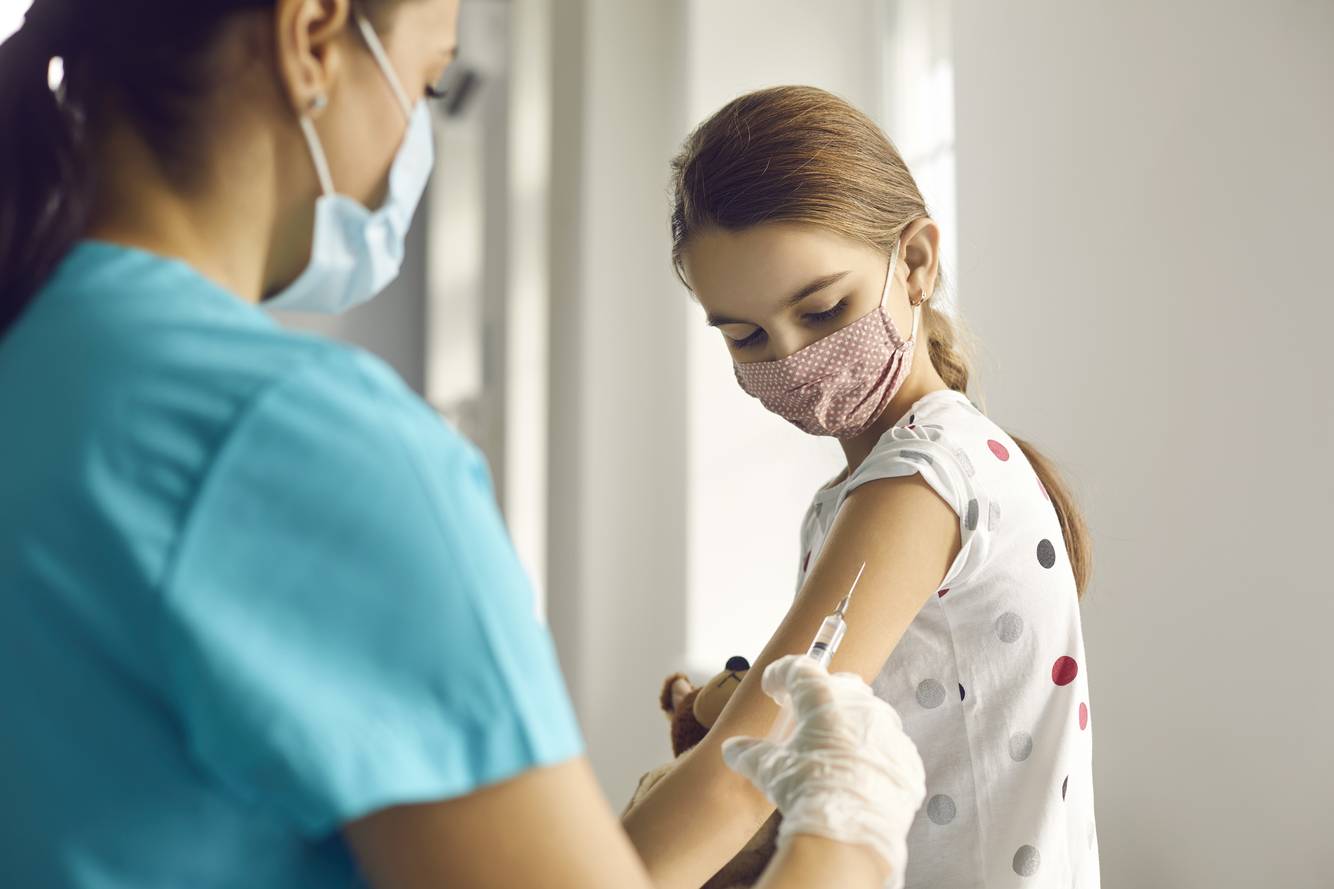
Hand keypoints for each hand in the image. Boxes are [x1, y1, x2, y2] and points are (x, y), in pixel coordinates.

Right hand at [721, 655, 925, 888]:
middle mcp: (862, 708)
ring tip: (831, 749)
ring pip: (869, 715)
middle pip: (841, 685)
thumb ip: (750, 753)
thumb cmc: (808, 793)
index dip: (782, 674)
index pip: (801, 670)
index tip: (772, 685)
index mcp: (825, 701)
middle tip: (802, 714)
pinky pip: (887, 747)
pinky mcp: (907, 760)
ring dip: (849, 724)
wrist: (851, 836)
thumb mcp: (769, 770)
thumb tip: (732, 749)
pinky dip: (871, 753)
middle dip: (821, 695)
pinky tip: (857, 773)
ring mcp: (889, 732)